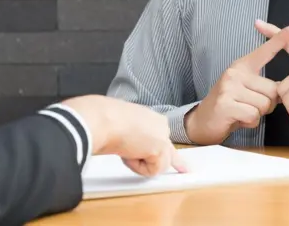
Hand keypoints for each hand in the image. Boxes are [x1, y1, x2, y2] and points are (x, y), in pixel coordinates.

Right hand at [62, 95, 186, 176]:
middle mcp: (160, 125)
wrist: (102, 119)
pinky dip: (137, 167)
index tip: (180, 162)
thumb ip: (134, 139)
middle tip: (185, 170)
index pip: (162, 137)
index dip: (167, 152)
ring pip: (160, 165)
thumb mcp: (122, 128)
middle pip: (169, 152)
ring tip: (125, 151)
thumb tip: (132, 150)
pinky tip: (128, 153)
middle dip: (176, 163)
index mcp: (150, 118)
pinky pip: (152, 171)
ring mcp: (162, 135)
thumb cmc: (103, 120)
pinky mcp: (160, 148)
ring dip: (140, 164)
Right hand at [185, 22, 288, 144]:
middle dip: (267, 105)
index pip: (265, 51)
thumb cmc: (229, 105)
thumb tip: (283, 89)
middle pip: (272, 90)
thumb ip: (261, 85)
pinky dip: (250, 122)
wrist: (203, 121)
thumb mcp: (243, 88)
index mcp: (242, 66)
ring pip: (264, 105)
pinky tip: (237, 119)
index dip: (281, 39)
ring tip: (242, 112)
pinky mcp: (226, 104)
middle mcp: (235, 73)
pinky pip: (253, 115)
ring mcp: (229, 88)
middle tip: (249, 106)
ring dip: (257, 114)